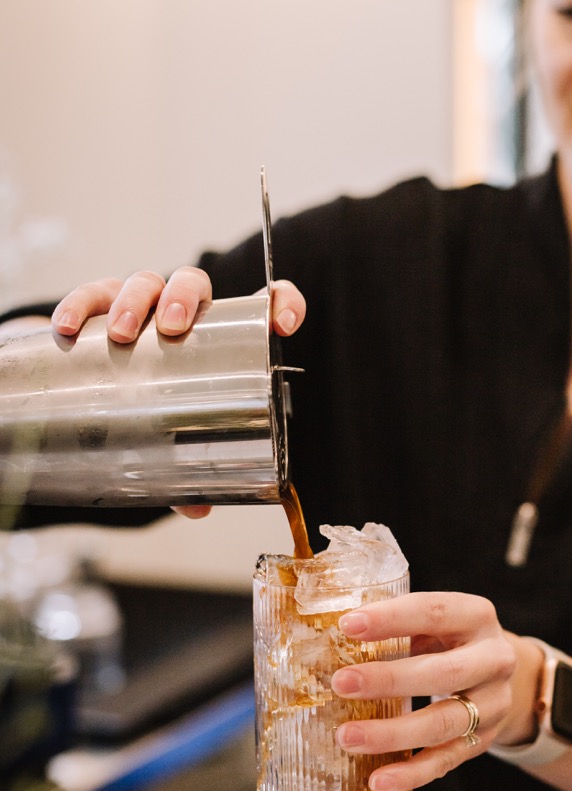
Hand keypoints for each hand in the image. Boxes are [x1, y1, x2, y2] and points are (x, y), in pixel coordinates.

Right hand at [50, 267, 306, 519]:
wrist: (87, 380)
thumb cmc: (149, 401)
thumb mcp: (172, 431)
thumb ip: (186, 467)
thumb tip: (198, 508)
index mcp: (220, 333)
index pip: (264, 302)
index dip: (282, 304)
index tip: (283, 324)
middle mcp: (183, 310)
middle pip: (194, 284)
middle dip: (185, 299)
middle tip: (173, 328)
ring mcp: (140, 302)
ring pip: (144, 282)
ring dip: (135, 302)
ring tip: (123, 334)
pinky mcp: (97, 304)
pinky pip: (90, 295)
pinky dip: (79, 306)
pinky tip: (69, 329)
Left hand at [330, 590, 519, 790]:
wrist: (497, 673)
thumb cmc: (447, 640)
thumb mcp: (432, 622)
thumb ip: (393, 625)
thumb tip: (322, 632)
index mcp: (476, 616)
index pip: (434, 612)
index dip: (392, 618)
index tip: (347, 625)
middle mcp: (494, 658)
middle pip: (444, 672)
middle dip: (389, 680)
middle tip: (340, 684)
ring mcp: (493, 703)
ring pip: (444, 722)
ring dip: (393, 733)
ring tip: (347, 737)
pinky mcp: (484, 739)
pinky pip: (447, 760)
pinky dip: (411, 772)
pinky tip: (377, 779)